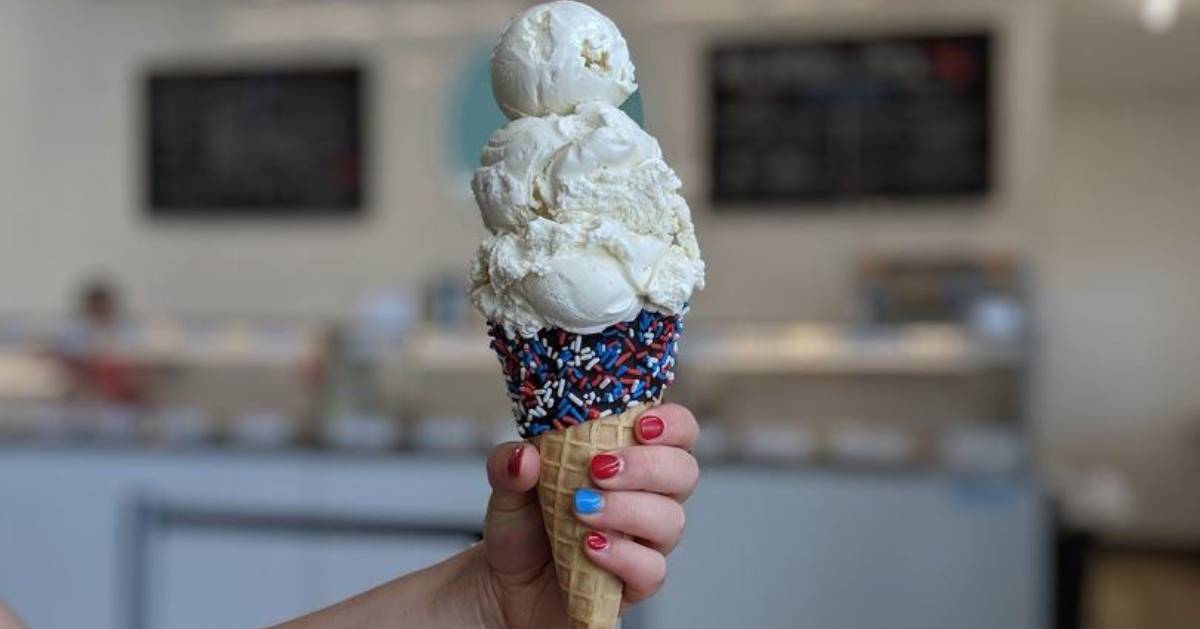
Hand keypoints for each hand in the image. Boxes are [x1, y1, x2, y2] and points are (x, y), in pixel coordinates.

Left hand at [478, 404, 699, 628]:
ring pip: (671, 519)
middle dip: (647, 466)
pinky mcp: (637, 581)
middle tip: (599, 469)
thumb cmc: (522, 526)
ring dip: (627, 509)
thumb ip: (510, 464)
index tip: (642, 425)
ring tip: (580, 509)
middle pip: (684, 471)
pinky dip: (622, 555)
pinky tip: (590, 546)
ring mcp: (647, 540)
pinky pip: (652, 569)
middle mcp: (648, 496)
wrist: (507, 583)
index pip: (677, 431)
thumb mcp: (507, 487)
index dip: (673, 423)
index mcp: (630, 458)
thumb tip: (524, 457)